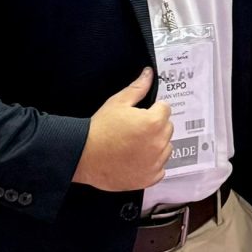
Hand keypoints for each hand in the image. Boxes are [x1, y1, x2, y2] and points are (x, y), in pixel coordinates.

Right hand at [77, 68, 172, 193]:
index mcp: (154, 122)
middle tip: (135, 130)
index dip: (152, 110)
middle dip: (155, 127)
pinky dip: (151, 165)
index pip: (165, 109)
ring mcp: (156, 163)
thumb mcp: (117, 102)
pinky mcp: (150, 178)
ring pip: (165, 148)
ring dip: (155, 146)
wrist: (84, 156)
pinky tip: (135, 160)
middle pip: (167, 129)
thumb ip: (138, 88)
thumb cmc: (100, 129)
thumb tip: (149, 73)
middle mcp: (159, 143)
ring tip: (134, 146)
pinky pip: (160, 168)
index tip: (140, 115)